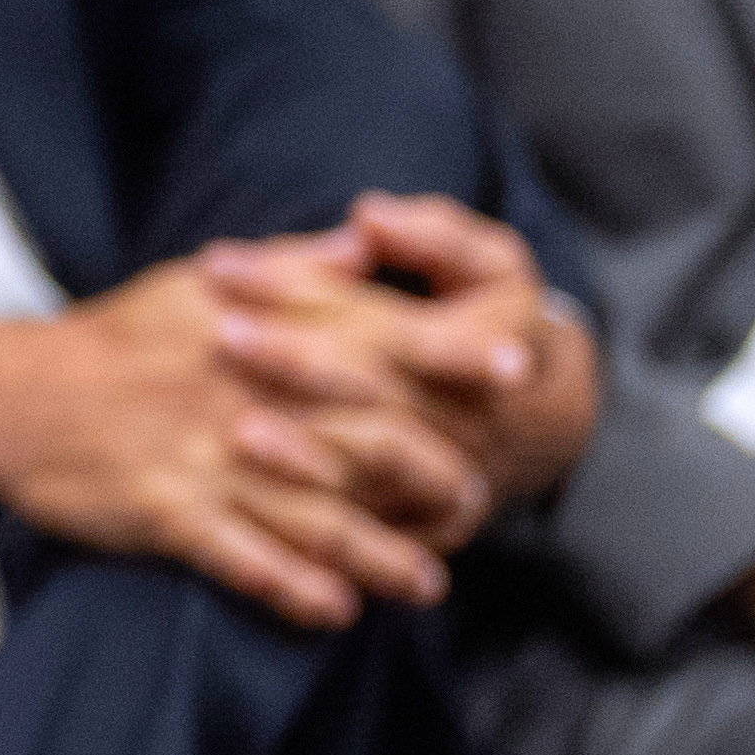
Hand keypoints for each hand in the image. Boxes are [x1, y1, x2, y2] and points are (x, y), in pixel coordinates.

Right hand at [0, 270, 457, 627]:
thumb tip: (375, 240)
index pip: (373, 339)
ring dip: (379, 554)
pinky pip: (241, 559)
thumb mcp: (202, 282)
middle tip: (484, 503)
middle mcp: (242, 395)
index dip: (450, 353)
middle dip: (434, 472)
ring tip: (428, 585)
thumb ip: (297, 267)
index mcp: (258, 332)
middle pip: (361, 434)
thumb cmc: (114, 339)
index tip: (515, 369)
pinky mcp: (164, 512)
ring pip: (314, 511)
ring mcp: (204, 458)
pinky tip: (337, 612)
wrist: (8, 392)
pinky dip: (292, 588)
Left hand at [205, 195, 600, 522]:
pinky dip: (309, 527)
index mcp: (486, 350)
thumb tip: (367, 217)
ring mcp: (450, 484)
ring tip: (234, 430)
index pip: (376, 317)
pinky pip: (364, 538)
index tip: (218, 266)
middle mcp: (472, 423)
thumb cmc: (496, 319)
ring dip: (300, 455)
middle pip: (369, 390)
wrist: (541, 419)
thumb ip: (434, 236)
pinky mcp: (425, 531)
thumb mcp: (488, 265)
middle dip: (288, 362)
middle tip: (213, 336)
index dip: (294, 288)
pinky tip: (246, 510)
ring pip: (368, 471)